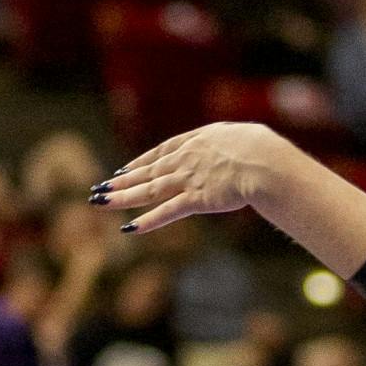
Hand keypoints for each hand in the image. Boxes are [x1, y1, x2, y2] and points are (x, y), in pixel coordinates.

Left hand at [94, 122, 288, 234]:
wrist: (265, 163)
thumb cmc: (265, 150)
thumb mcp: (246, 138)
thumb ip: (233, 145)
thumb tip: (240, 149)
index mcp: (200, 139)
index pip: (162, 151)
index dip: (140, 162)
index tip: (123, 170)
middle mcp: (188, 158)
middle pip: (148, 171)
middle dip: (122, 182)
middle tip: (100, 190)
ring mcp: (190, 179)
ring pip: (149, 190)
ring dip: (123, 198)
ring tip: (100, 204)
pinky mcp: (197, 199)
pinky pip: (167, 212)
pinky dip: (148, 221)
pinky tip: (130, 228)